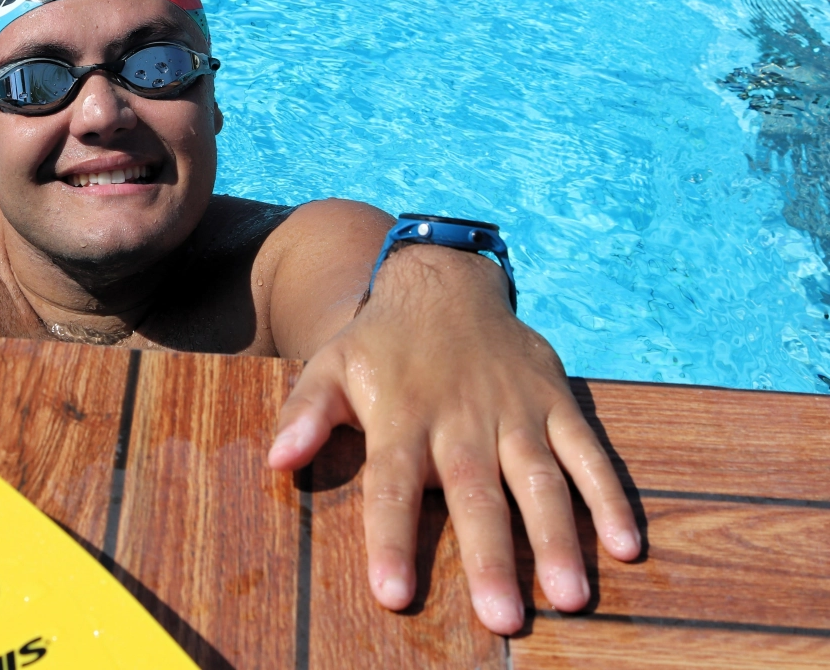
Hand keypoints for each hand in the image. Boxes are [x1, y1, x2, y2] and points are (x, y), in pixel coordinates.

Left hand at [266, 244, 639, 633]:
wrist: (444, 285)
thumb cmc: (381, 345)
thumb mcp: (329, 367)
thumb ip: (304, 413)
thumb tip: (278, 459)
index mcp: (402, 419)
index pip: (392, 487)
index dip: (393, 540)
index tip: (393, 594)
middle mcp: (461, 419)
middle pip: (475, 494)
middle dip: (491, 558)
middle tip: (504, 620)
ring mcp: (516, 411)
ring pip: (540, 479)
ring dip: (558, 538)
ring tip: (570, 597)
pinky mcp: (557, 402)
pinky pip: (589, 452)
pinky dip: (611, 496)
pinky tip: (628, 545)